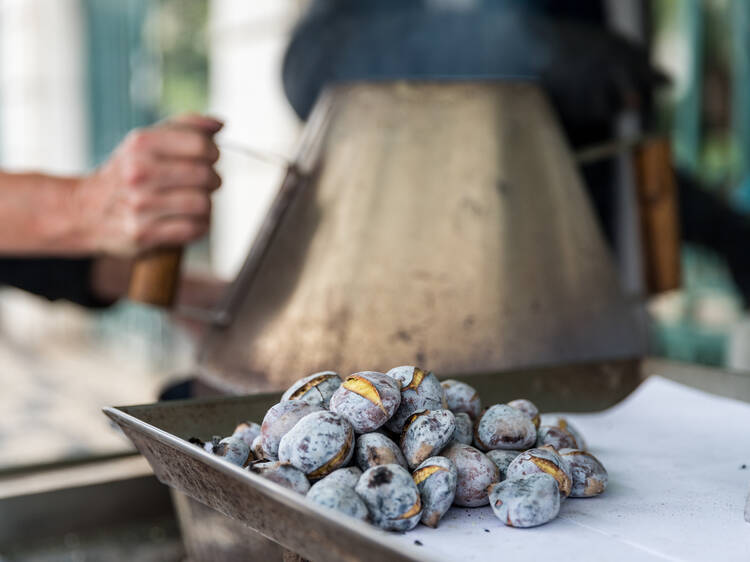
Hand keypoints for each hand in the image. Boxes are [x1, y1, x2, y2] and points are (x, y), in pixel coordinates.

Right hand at [72, 114, 222, 254]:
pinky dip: (200, 225)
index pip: (200, 145)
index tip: (210, 159)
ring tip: (197, 202)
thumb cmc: (128, 172)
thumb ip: (185, 127)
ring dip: (207, 204)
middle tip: (207, 183)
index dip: (213, 153)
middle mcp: (138, 172)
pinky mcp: (143, 233)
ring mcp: (139, 205)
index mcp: (141, 143)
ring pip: (203, 204)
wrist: (86, 211)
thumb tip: (220, 124)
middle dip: (213, 180)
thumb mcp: (146, 141)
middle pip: (205, 176)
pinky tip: (190, 220)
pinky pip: (193, 228)